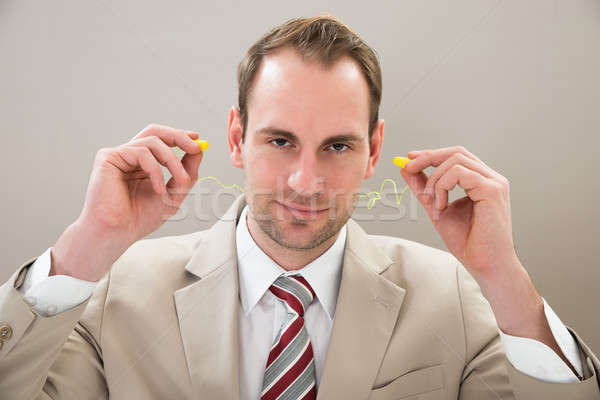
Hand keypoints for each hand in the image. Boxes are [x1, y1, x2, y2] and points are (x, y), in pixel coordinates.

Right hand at [51, 124, 204, 280]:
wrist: (117, 233)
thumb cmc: (138, 219)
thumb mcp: (173, 194)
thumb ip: (186, 173)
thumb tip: (198, 151)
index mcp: (141, 164)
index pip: (161, 141)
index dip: (179, 137)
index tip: (197, 140)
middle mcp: (129, 157)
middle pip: (154, 132)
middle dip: (179, 136)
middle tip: (195, 147)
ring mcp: (118, 156)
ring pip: (152, 141)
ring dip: (173, 160)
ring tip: (181, 180)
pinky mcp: (108, 158)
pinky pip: (141, 152)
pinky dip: (156, 170)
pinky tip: (158, 189)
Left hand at [399, 145, 516, 281]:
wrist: (485, 266)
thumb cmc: (469, 243)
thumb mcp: (438, 209)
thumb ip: (424, 188)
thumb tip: (407, 169)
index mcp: (481, 181)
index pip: (456, 156)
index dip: (431, 154)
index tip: (410, 159)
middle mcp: (490, 178)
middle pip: (456, 152)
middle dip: (428, 157)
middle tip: (409, 167)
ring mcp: (494, 182)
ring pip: (455, 161)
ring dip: (434, 180)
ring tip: (434, 204)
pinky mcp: (492, 190)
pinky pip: (459, 174)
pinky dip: (443, 187)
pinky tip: (442, 207)